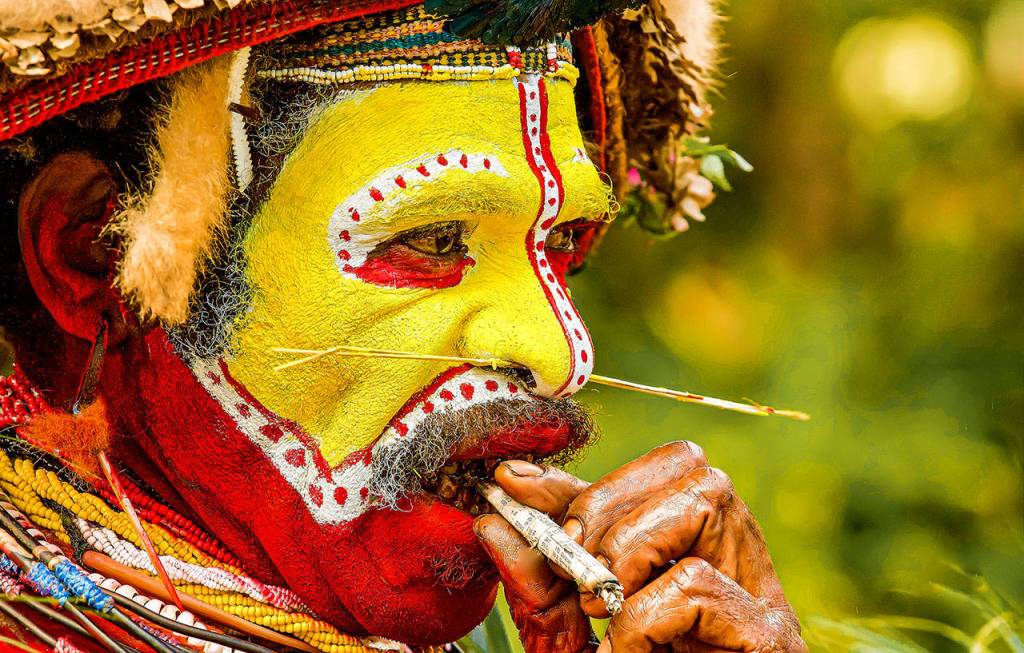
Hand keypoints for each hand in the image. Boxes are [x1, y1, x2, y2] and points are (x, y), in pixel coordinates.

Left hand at [473, 441, 807, 651]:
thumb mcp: (569, 629)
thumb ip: (540, 578)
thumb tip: (493, 520)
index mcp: (699, 547)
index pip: (658, 468)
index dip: (585, 473)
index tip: (514, 485)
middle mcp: (740, 562)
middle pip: (690, 464)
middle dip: (607, 504)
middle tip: (574, 573)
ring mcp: (763, 598)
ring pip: (705, 499)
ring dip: (628, 550)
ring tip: (605, 612)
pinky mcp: (770, 639)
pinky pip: (696, 584)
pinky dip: (641, 617)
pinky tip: (629, 652)